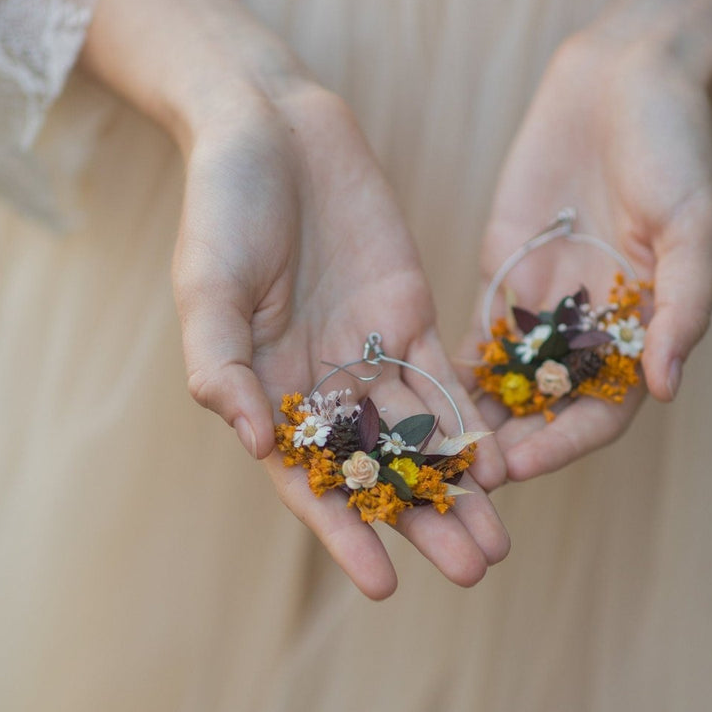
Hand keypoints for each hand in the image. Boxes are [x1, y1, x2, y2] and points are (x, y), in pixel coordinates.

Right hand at [81, 0, 507, 597]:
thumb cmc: (223, 205)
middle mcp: (321, 385)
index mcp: (266, 390)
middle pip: (377, 471)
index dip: (345, 534)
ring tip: (497, 541)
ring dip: (457, 488)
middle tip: (473, 571)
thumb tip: (257, 441)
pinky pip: (445, 378)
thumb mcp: (207, 283)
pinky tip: (504, 460)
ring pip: (420, 435)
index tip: (382, 587)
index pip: (310, 481)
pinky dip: (472, 420)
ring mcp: (369, 351)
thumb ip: (223, 362)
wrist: (269, 123)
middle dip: (422, 522)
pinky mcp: (410, 314)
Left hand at [467, 0, 711, 481]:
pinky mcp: (504, 276)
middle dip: (506, 444)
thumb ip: (683, 304)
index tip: (518, 465)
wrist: (627, 77)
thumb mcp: (696, 221)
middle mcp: (593, 332)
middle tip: (457, 474)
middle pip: (546, 410)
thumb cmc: (675, 147)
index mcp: (645, 330)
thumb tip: (667, 384)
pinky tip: (410, 389)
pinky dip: (449, 369)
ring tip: (424, 446)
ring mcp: (545, 308)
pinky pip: (474, 337)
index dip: (563, 443)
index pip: (602, 410)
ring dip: (472, 419)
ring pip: (505, 384)